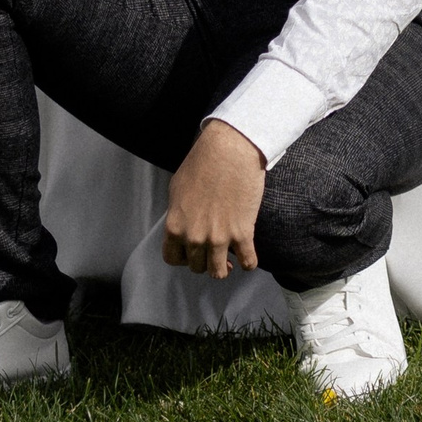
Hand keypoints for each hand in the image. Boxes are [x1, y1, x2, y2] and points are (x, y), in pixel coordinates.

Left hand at [163, 120, 265, 278]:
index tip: (192, 252)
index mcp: (175, 226)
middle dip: (204, 259)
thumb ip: (178, 214)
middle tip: (213, 248)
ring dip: (224, 267)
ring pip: (219, 273)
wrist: (230, 149)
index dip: (183, 257)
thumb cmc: (203, 161)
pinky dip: (249, 262)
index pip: (172, 258)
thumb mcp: (178, 188)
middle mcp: (194, 236)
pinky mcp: (242, 234)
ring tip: (229, 257)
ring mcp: (218, 238)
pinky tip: (248, 253)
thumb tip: (183, 226)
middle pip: (197, 267)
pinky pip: (248, 264)